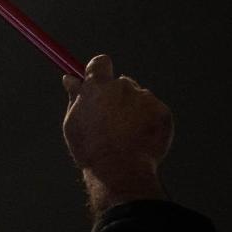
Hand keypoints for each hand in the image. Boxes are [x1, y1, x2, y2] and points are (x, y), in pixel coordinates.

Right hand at [62, 54, 170, 211]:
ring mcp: (144, 97)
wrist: (120, 169)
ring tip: (125, 136)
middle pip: (121, 82)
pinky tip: (139, 139)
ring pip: (139, 97)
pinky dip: (148, 122)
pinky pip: (154, 111)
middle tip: (111, 120)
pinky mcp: (162, 110)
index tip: (96, 81)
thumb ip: (75, 97)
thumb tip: (69, 78)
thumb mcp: (74, 122)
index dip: (98, 71)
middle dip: (117, 96)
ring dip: (133, 109)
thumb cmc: (91, 147)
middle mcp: (123, 86)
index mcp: (97, 87)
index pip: (100, 63)